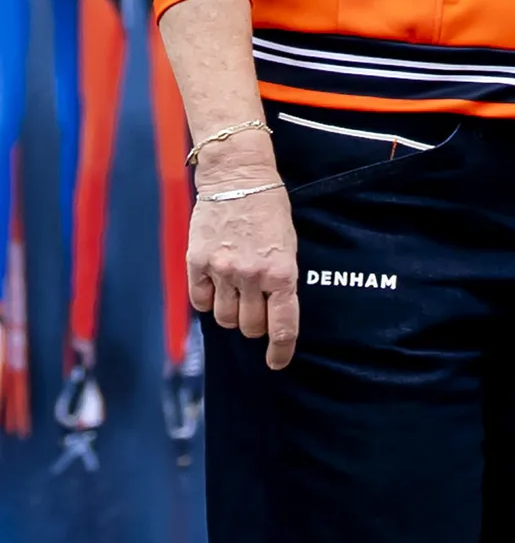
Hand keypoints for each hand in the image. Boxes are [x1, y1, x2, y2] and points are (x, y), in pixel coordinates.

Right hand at [190, 160, 300, 369]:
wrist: (237, 179)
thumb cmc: (270, 212)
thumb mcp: (289, 246)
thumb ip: (281, 280)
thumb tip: (273, 312)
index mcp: (282, 273)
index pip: (282, 325)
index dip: (281, 350)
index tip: (277, 363)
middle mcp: (251, 276)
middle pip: (250, 327)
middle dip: (256, 326)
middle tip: (257, 311)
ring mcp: (222, 270)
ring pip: (225, 318)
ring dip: (232, 315)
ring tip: (237, 295)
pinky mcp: (196, 263)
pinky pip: (200, 302)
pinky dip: (208, 302)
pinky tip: (215, 288)